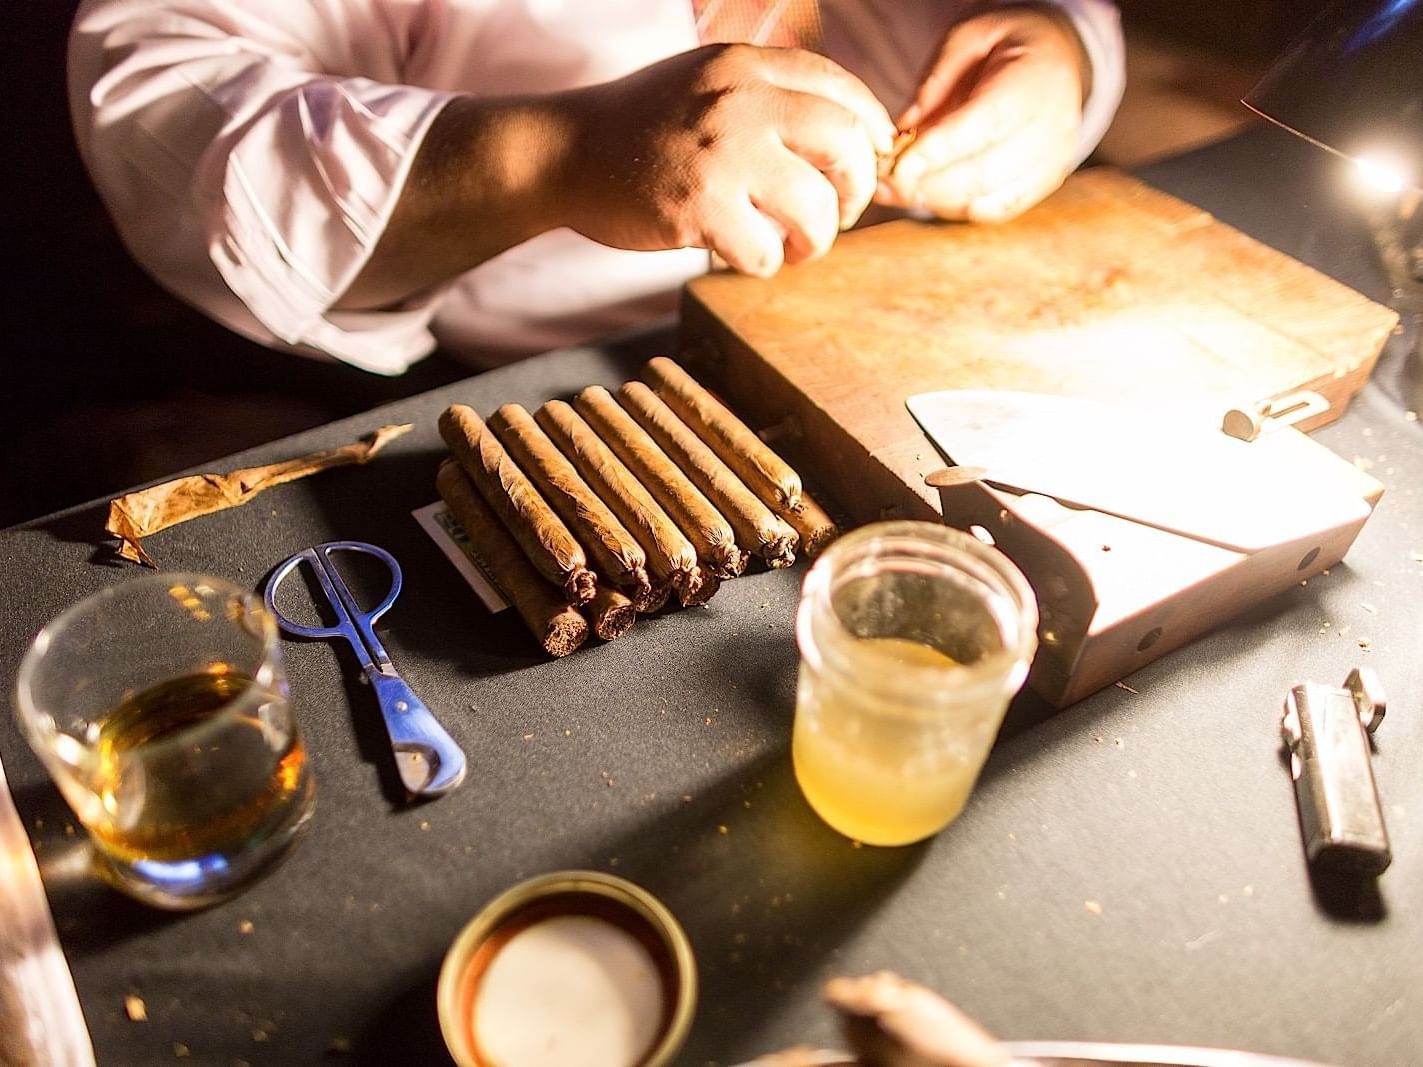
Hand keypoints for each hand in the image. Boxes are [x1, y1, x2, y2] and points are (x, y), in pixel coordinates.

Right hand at [557, 44, 894, 275]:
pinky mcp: (698, 208)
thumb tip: (847, 141)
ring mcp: (720, 154)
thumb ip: (767, 96)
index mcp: (747, 65)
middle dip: (855, 190)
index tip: (866, 165)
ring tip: (791, 246)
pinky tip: (740, 253)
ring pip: (815, 208)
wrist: (565, 153)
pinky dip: (762, 264)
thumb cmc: (642, 128)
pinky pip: (766, 252)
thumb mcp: (707, 81)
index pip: (843, 90)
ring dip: (814, 239)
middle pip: (846, 144)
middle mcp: (740, 100)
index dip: (869, 134)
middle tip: (836, 215)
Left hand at [878, 6, 1087, 222]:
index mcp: (1034, 81)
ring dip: (935, 201)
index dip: (935, 152)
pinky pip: (996, 210)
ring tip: (898, 190)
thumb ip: (936, 79)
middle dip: (926, 185)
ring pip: (987, 199)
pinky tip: (930, 195)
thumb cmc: (1007, 45)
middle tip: (885, 185)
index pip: (982, 126)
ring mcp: (1053, 159)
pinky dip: (957, 209)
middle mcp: (1052, 125)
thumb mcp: (969, 36)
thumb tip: (904, 128)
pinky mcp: (1046, 182)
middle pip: (983, 173)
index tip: (893, 165)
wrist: (1060, 57)